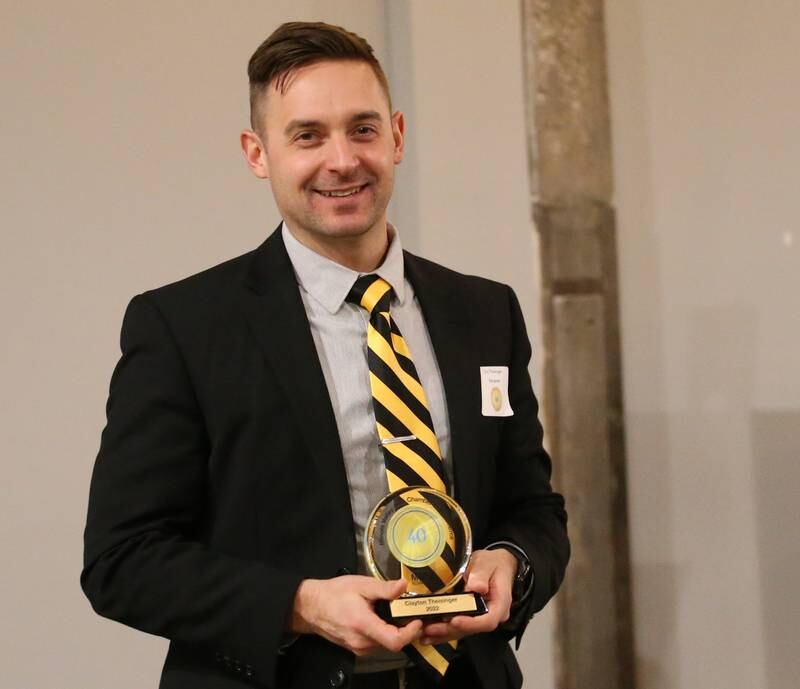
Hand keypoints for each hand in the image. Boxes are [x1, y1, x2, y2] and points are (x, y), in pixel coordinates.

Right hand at [289, 575, 422, 655]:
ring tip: (393, 611)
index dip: (411, 632)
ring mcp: (358, 648)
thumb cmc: (335, 593)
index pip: (395, 641)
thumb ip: (384, 588)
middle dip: (404, 628)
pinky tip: (380, 617)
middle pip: (393, 642)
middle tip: (408, 611)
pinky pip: (376, 643)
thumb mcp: (361, 584)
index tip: (417, 619)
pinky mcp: (356, 648)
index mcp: (364, 625)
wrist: (311, 607)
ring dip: (394, 630)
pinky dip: (383, 632)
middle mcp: (362, 642)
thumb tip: (403, 586)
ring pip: (385, 644)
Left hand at [420, 548, 516, 644]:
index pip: (488, 620)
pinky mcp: (471, 617)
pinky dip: (443, 630)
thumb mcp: (486, 564)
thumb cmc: (492, 563)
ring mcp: (480, 618)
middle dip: (450, 630)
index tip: (454, 621)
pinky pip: (458, 627)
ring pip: (463, 630)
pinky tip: (428, 633)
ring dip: (443, 633)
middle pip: (471, 628)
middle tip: (430, 628)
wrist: (496, 564)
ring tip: (424, 633)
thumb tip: (476, 587)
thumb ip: (481, 575)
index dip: (470, 623)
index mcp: (499, 604)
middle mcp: (491, 615)